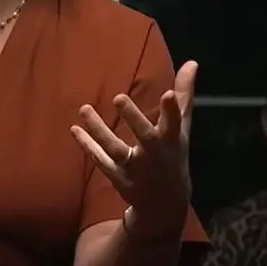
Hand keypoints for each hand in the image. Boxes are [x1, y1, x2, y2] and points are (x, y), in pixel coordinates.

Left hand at [70, 61, 197, 235]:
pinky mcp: (118, 177)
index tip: (168, 94)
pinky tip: (75, 129)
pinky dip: (87, 145)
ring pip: (115, 149)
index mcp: (172, 141)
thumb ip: (183, 96)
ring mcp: (135, 169)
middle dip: (134, 119)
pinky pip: (100, 160)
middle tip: (118, 97)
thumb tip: (191, 63)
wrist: (165, 203)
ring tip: (84, 109)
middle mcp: (154, 155)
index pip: (175, 123)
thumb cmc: (173, 156)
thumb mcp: (181, 128)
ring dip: (99, 130)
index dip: (172, 110)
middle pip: (145, 137)